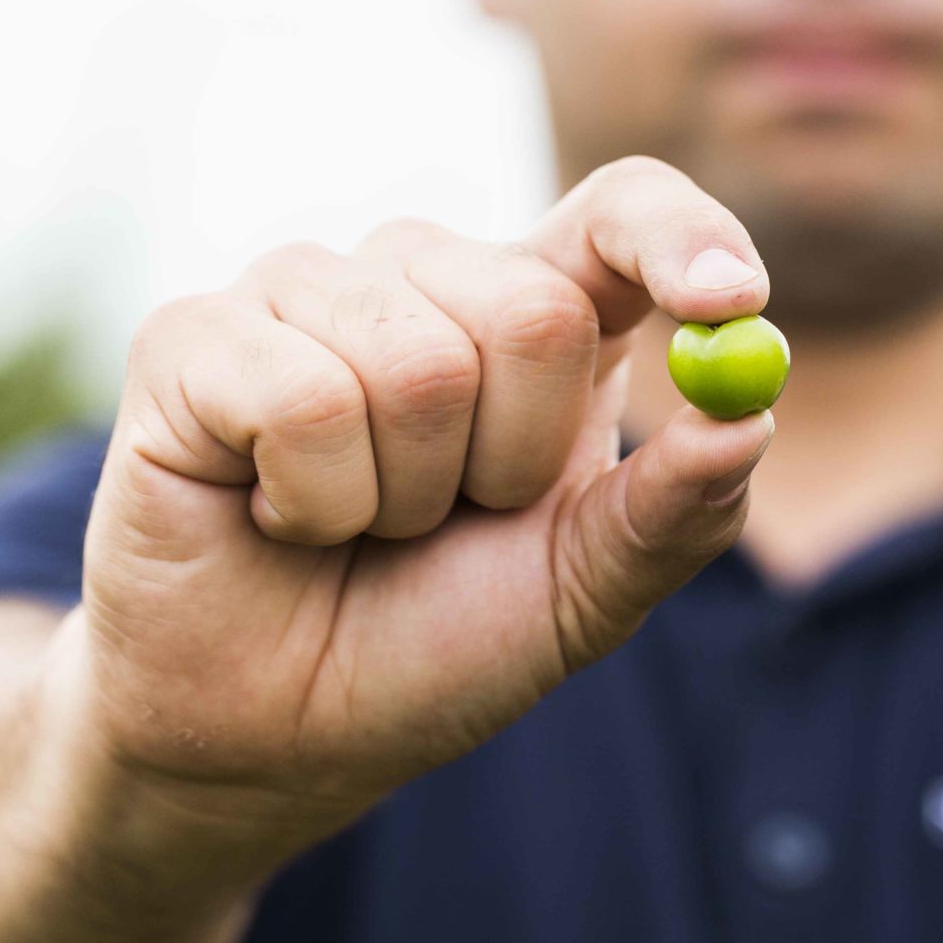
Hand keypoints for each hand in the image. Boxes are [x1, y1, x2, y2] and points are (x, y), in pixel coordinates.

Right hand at [68, 157, 773, 815]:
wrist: (276, 733)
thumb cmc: (435, 646)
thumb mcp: (585, 594)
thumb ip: (675, 513)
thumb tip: (750, 420)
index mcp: (537, 316)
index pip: (623, 209)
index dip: (681, 236)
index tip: (730, 300)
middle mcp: (425, 278)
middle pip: (534, 308)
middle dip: (513, 462)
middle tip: (452, 517)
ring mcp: (302, 292)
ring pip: (420, 361)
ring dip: (405, 496)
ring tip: (358, 525)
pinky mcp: (192, 336)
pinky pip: (302, 398)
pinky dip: (314, 502)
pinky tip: (279, 517)